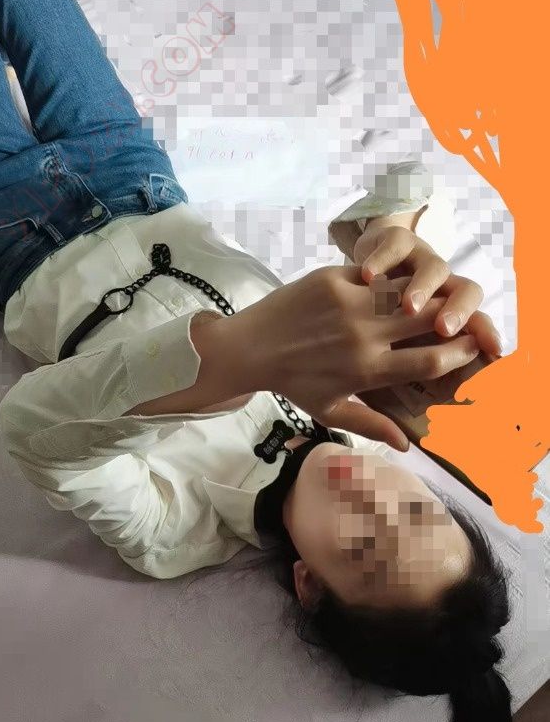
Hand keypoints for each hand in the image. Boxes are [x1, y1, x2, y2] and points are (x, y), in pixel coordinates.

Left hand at [231, 264, 481, 450]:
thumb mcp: (330, 410)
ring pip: (407, 292)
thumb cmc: (292, 382)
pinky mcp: (333, 279)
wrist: (249, 347)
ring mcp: (348, 304)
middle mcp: (362, 336)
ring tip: (436, 298)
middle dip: (455, 319)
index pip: (430, 362)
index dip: (460, 354)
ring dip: (427, 295)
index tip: (472, 348)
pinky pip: (377, 274)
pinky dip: (391, 278)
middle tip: (463, 317)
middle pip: (429, 322)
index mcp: (367, 370)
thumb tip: (407, 447)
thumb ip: (371, 424)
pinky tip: (399, 282)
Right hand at [353, 224, 503, 358]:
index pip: (475, 323)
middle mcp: (443, 284)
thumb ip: (416, 364)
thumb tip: (420, 419)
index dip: (482, 334)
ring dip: (425, 287)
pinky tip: (367, 275)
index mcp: (450, 312)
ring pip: (434, 270)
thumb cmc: (385, 312)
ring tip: (409, 306)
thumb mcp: (403, 337)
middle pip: (466, 292)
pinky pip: (394, 247)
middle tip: (444, 329)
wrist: (375, 260)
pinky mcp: (398, 240)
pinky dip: (382, 259)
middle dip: (458, 311)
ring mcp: (421, 259)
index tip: (484, 352)